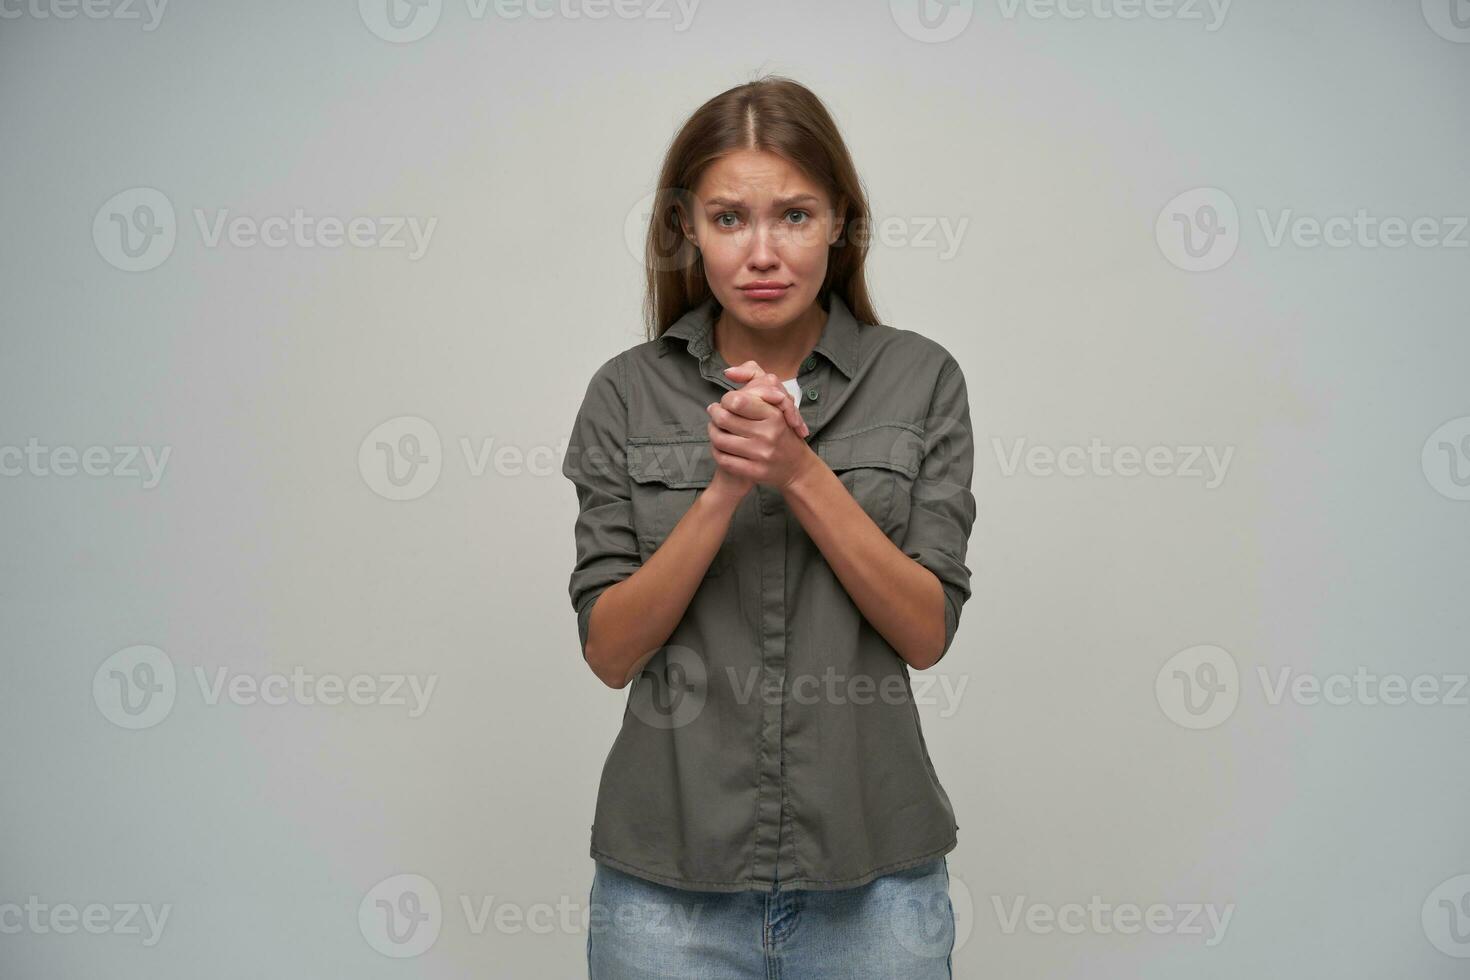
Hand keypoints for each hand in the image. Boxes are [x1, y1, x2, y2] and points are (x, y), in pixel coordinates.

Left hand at [706, 364, 814, 492]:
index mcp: (774, 415)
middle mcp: (768, 434)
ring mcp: (761, 455)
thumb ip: (755, 378)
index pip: (737, 401)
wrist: (797, 467)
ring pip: (719, 439)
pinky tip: (720, 447)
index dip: (726, 399)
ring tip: (715, 428)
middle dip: (714, 413)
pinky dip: (716, 451)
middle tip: (714, 412)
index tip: (726, 402)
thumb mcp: (777, 403)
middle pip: (723, 418)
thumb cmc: (783, 430)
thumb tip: (728, 372)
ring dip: (712, 432)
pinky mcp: (754, 472)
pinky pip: (723, 459)